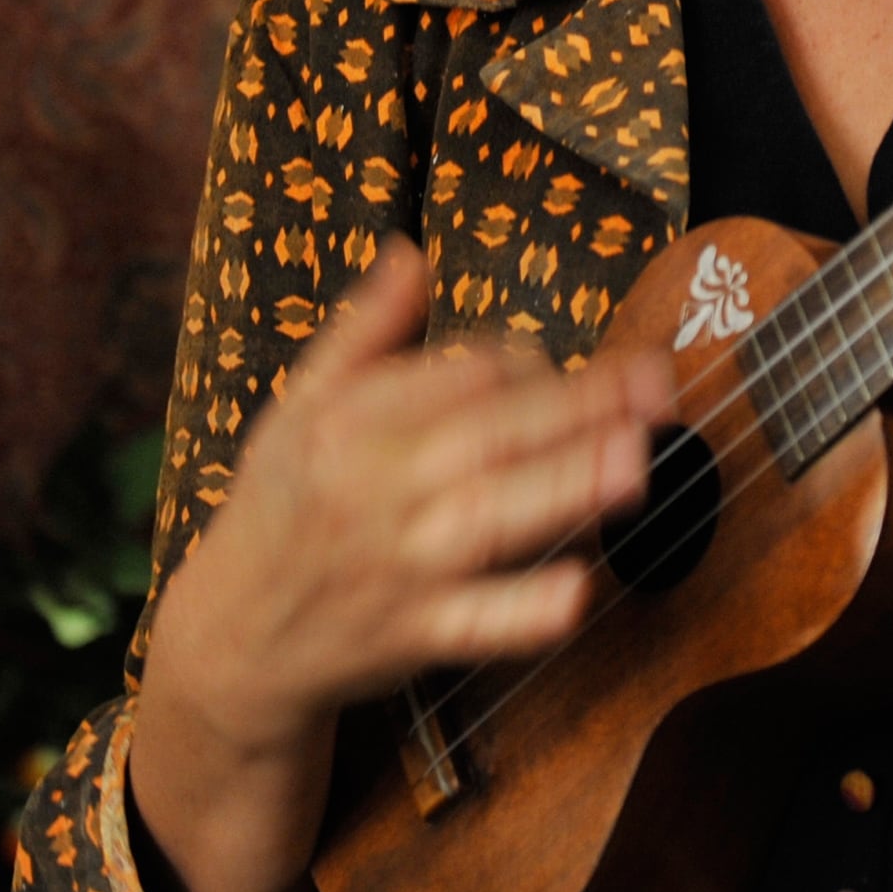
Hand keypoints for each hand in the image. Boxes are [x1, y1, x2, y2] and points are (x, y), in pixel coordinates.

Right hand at [141, 241, 674, 752]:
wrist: (234, 638)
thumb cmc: (279, 509)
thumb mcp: (297, 405)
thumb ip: (363, 331)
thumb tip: (411, 254)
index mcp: (348, 424)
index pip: (456, 375)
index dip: (527, 364)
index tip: (565, 369)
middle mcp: (375, 491)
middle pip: (489, 439)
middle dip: (577, 410)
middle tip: (657, 386)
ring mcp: (399, 568)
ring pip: (492, 522)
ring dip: (564, 489)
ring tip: (635, 460)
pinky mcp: (415, 637)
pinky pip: (474, 627)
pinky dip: (521, 612)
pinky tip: (575, 590)